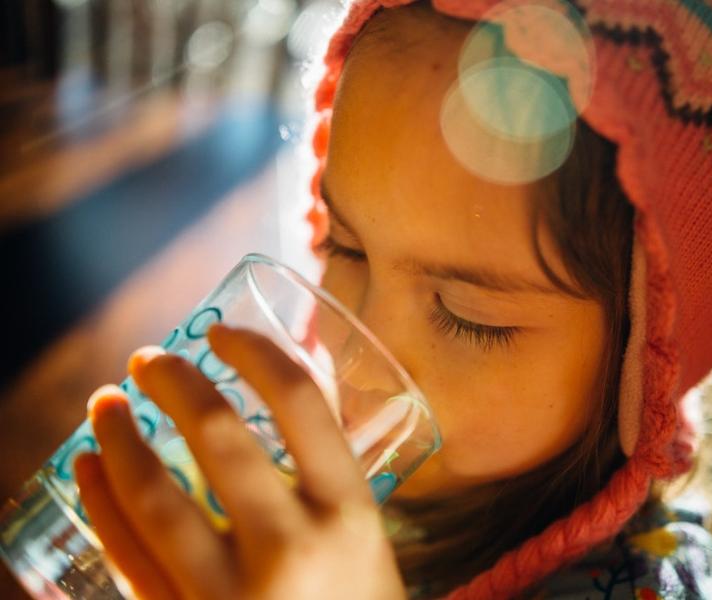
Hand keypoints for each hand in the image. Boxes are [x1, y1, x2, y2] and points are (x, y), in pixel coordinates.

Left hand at [74, 323, 405, 599]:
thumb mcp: (365, 540)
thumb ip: (326, 477)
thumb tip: (279, 393)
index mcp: (352, 514)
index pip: (302, 405)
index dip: (256, 354)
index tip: (222, 333)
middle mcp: (293, 548)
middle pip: (219, 438)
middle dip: (174, 384)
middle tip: (149, 361)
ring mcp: (232, 595)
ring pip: (155, 497)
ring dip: (117, 438)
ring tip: (103, 403)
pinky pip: (127, 557)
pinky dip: (99, 505)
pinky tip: (85, 470)